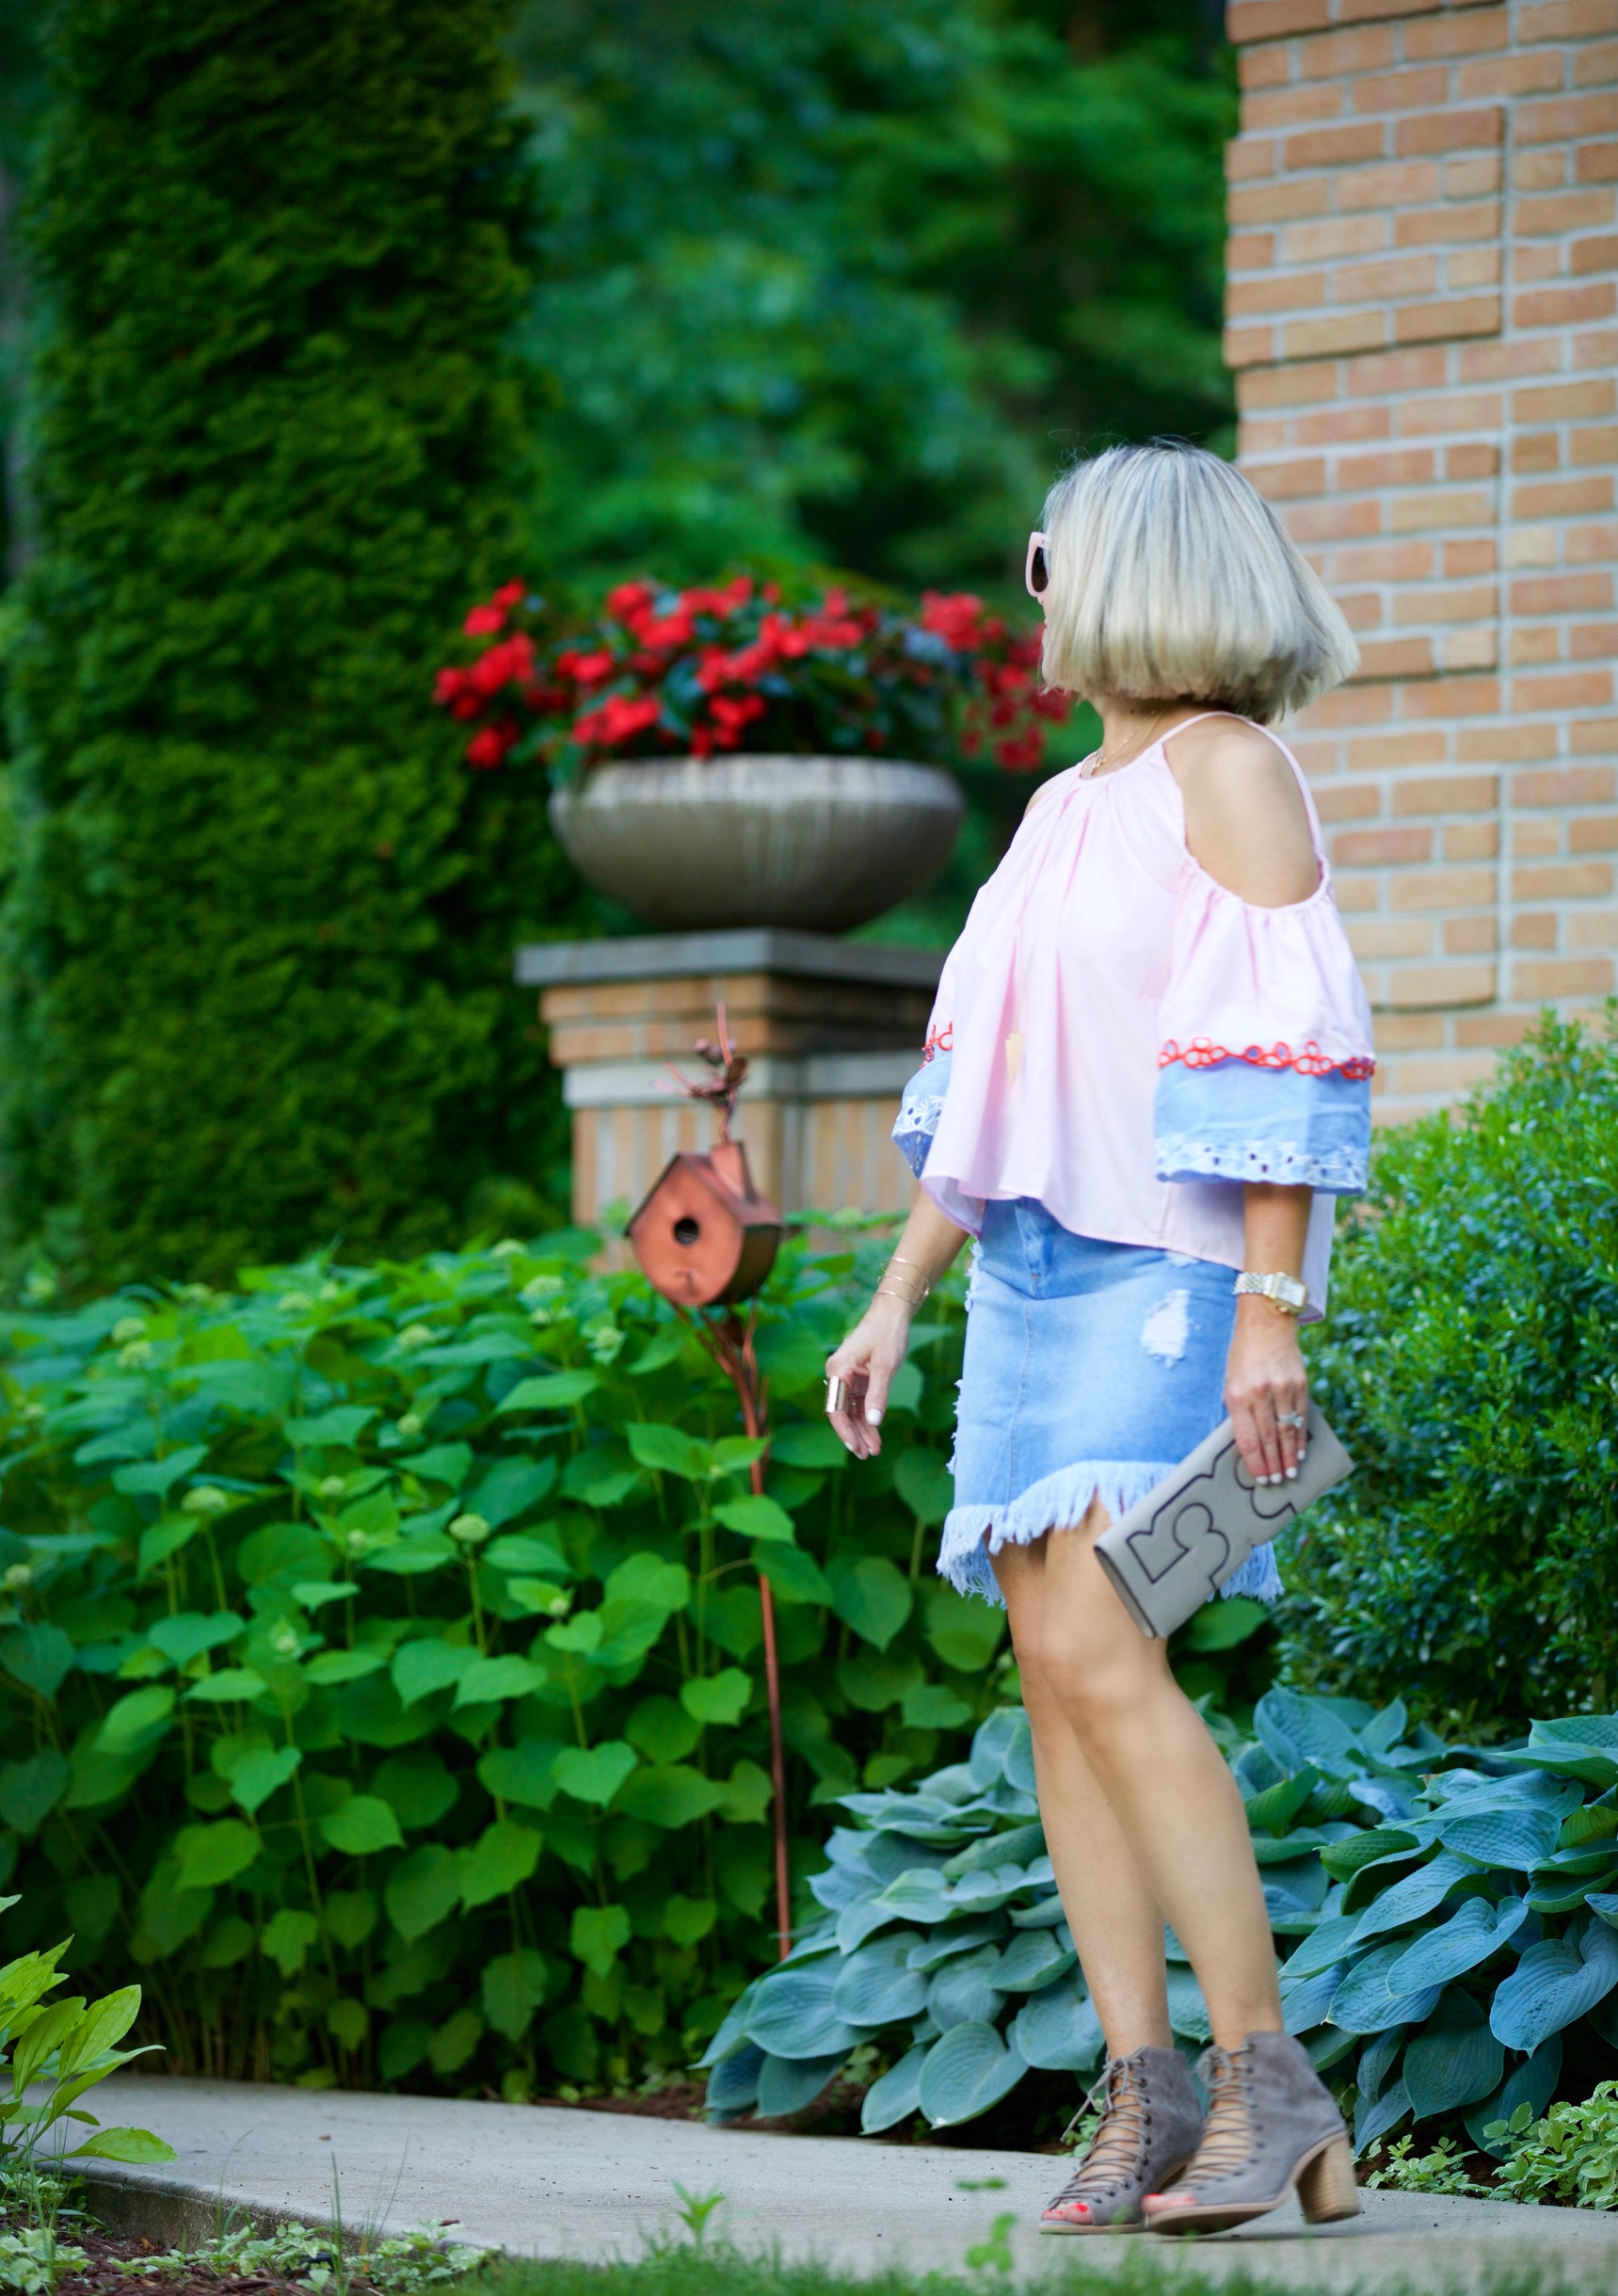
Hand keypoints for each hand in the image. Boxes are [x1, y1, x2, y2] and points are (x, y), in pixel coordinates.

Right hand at [824, 1294, 912, 1458]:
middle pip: (842, 1413)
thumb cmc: (888, 1334)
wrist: (893, 1313)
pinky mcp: (858, 1378)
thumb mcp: (886, 1366)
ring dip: (863, 1430)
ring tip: (875, 1450)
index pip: (835, 1408)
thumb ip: (878, 1396)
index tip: (856, 1447)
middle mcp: (838, 1374)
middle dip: (855, 1435)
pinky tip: (875, 1434)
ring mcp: (847, 1377)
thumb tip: (873, 1423)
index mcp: (838, 1369)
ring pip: (851, 1411)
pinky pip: (859, 1404)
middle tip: (868, 1455)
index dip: (845, 1431)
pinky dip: (867, 1419)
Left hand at [1224, 1297, 1307, 1486]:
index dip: (1256, 1462)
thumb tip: (1251, 1445)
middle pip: (1269, 1438)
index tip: (1261, 1478)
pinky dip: (1301, 1436)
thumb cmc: (1243, 1358)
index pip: (1248, 1438)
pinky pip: (1301, 1415)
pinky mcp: (1299, 1383)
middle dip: (1273, 1463)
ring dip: (1289, 1455)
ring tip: (1291, 1472)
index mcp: (1238, 1395)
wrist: (1266, 1325)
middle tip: (1277, 1481)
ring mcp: (1282, 1388)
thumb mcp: (1231, 1383)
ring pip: (1287, 1430)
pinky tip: (1301, 1450)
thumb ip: (1240, 1412)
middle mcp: (1260, 1393)